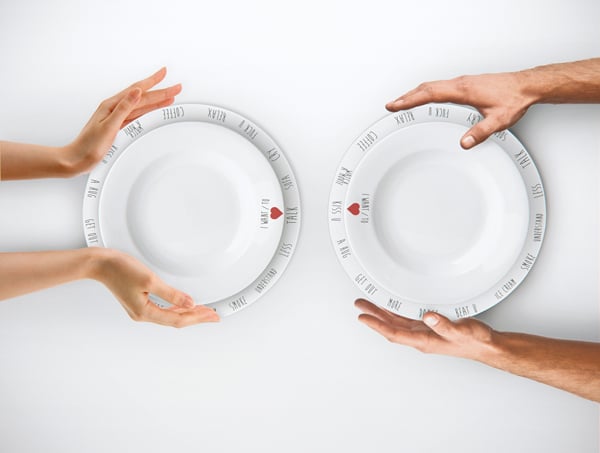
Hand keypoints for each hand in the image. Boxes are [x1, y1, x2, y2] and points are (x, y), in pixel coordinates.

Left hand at [65, 67, 181, 174]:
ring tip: (169, 97)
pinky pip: (138, 115)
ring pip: (142, 106)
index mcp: (111, 105)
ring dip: (157, 100)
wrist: (77, 159)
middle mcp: (115, 109)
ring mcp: (117, 117)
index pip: (137, 90)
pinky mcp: (118, 127)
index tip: (164, 73)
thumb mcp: (108, 126)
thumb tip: (136, 92)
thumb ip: (123, 108)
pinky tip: (154, 110)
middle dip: (160, 91)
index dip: (153, 82)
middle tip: (176, 86)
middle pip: (142, 97)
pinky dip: (149, 111)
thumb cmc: (88, 146)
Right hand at [91, 248, 218, 327]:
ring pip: (170, 315)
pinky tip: (183, 306)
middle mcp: (142, 314)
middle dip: (196, 317)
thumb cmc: (120, 269)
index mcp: (145, 312)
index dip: (198, 318)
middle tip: (213, 316)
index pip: (178, 319)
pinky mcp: (139, 302)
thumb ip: (172, 294)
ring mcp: (140, 309)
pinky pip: (163, 309)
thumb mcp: (150, 280)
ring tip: (203, 311)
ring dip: (187, 313)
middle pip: (176, 320)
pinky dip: (176, 308)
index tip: (212, 316)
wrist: (100, 264)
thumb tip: (189, 303)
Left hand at [354, 299, 496, 360]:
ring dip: (381, 313)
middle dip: (373, 316)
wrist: (485, 345)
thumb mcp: (462, 331)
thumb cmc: (475, 341)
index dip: (376, 325)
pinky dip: (394, 311)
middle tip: (359, 305)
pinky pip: (406, 319)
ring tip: (368, 303)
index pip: (394, 333)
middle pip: (390, 327)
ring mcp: (423, 332)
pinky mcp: (429, 327)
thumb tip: (428, 317)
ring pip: (396, 322)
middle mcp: (420, 337)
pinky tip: (390, 304)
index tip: (363, 317)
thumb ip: (445, 326)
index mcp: (425, 341)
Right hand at [386, 71, 535, 148]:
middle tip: (392, 105)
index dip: (410, 100)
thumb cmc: (514, 99)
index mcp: (463, 90)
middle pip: (426, 87)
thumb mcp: (499, 120)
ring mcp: (463, 82)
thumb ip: (480, 132)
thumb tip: (464, 143)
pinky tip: (427, 97)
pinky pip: (440, 86)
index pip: (429, 94)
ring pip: (433, 85)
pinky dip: (427, 91)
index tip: (395, 105)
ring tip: (403, 101)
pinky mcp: (466, 84)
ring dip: (416, 93)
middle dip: (406, 97)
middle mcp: (460, 84)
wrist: (527, 86)